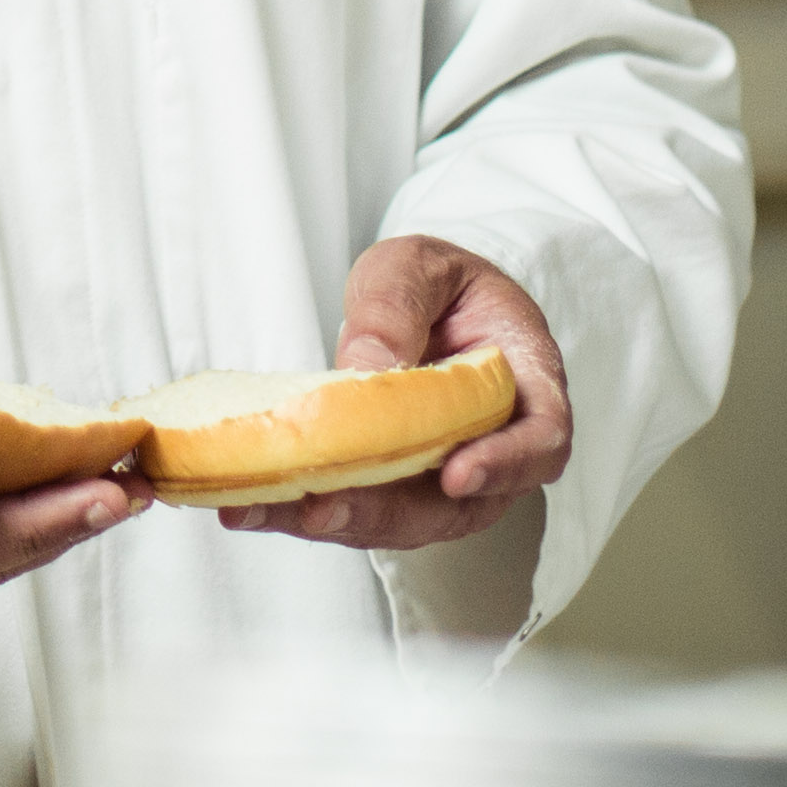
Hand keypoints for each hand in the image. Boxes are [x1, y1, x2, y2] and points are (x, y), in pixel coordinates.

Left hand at [219, 236, 569, 551]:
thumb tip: (371, 368)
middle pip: (459, 504)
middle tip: (321, 509)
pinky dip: (302, 512)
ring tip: (257, 510)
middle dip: (385, 514)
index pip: (540, 440)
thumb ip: (399, 306)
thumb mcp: (418, 265)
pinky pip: (358, 510)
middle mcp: (494, 446)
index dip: (504, 465)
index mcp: (527, 383)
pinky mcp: (396, 490)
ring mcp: (446, 477)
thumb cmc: (436, 281)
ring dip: (330, 522)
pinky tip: (246, 504)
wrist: (423, 302)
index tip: (456, 476)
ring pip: (400, 519)